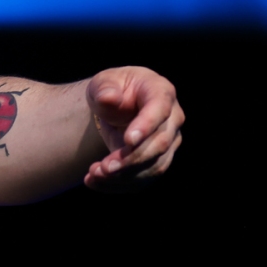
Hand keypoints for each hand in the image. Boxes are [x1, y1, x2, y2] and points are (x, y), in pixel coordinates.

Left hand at [84, 67, 183, 191]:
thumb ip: (105, 88)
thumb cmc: (111, 89)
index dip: (146, 126)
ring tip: (95, 174)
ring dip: (124, 176)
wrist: (113, 107)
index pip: (160, 110)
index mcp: (161, 92)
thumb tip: (108, 98)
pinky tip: (94, 181)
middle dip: (131, 158)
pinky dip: (118, 184)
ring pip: (155, 166)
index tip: (127, 140)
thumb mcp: (103, 82)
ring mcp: (168, 143)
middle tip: (104, 167)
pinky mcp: (157, 162)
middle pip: (160, 144)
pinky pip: (143, 179)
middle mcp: (172, 119)